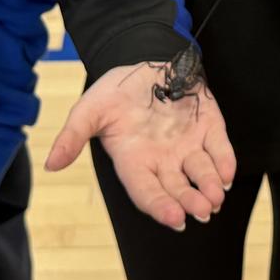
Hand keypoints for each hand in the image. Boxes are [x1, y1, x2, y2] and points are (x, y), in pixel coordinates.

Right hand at [45, 62, 236, 230]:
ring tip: (215, 198)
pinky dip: (225, 160)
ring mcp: (187, 145)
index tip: (174, 219)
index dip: (160, 206)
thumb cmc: (114, 92)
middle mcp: (163, 160)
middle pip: (178, 188)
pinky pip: (220, 148)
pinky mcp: (209, 127)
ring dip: (210, 186)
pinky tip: (228, 173)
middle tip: (201, 211)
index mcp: (134, 162)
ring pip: (202, 173)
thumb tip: (51, 165)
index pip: (146, 192)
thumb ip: (72, 137)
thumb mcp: (88, 111)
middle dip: (189, 201)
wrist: (142, 60)